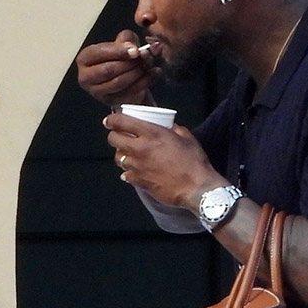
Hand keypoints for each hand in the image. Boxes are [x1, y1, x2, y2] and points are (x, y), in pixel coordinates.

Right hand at [76, 30, 160, 107]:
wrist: (126, 78)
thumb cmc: (121, 58)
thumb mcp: (122, 42)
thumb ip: (126, 39)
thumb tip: (132, 46)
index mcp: (85, 59)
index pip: (100, 53)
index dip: (119, 51)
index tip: (135, 50)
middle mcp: (86, 77)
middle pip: (109, 70)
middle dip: (130, 63)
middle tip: (146, 57)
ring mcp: (98, 92)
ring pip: (119, 82)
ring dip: (138, 72)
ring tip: (149, 64)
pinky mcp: (111, 102)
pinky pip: (129, 93)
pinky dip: (145, 82)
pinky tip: (154, 73)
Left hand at [103, 110, 221, 211]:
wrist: (197, 188)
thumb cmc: (194, 163)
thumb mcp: (187, 138)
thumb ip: (174, 129)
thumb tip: (169, 127)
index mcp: (152, 133)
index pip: (121, 122)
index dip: (112, 119)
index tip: (110, 120)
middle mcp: (141, 148)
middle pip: (113, 139)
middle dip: (114, 136)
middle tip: (119, 136)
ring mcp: (138, 166)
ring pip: (118, 158)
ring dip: (122, 155)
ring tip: (129, 155)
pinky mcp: (140, 181)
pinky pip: (126, 175)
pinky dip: (128, 172)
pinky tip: (135, 171)